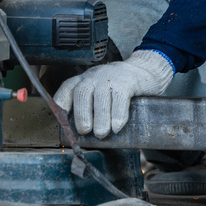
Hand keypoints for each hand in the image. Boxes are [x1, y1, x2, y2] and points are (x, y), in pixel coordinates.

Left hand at [54, 50, 173, 137]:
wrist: (144, 70)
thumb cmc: (118, 87)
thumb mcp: (100, 92)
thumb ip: (91, 107)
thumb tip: (83, 136)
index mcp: (84, 80)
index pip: (67, 88)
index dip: (61, 103)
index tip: (61, 120)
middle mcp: (93, 77)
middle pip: (81, 93)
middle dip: (81, 114)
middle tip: (84, 131)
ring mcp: (109, 77)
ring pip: (100, 97)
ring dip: (100, 118)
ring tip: (101, 134)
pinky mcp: (127, 82)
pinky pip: (120, 98)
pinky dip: (118, 114)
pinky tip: (117, 127)